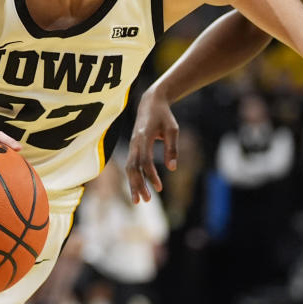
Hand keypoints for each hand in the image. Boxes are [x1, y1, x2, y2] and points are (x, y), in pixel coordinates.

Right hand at [125, 85, 178, 203]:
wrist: (150, 102)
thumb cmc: (164, 116)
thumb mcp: (172, 129)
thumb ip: (172, 148)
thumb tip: (172, 168)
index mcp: (144, 136)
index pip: (145, 160)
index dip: (151, 175)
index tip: (160, 188)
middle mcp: (135, 142)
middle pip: (132, 167)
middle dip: (138, 184)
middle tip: (146, 200)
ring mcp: (132, 145)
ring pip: (129, 168)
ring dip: (133, 184)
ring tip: (139, 201)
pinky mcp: (133, 147)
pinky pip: (131, 165)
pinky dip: (133, 178)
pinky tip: (138, 189)